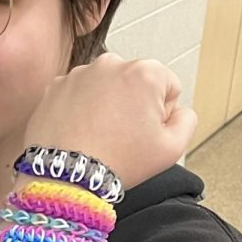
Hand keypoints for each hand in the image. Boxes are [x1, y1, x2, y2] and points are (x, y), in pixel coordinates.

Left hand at [23, 54, 197, 188]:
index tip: (144, 132)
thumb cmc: (117, 162)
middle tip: (121, 137)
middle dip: (132, 105)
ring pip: (105, 88)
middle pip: (135, 84)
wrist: (64, 177)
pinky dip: (79, 110)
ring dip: (105, 106)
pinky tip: (79, 133)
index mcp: (145, 71)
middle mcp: (110, 63)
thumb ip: (186, 119)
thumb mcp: (172, 148)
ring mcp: (79, 73)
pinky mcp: (54, 87)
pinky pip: (77, 95)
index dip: (161, 114)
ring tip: (98, 137)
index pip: (168, 87)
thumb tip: (177, 110)